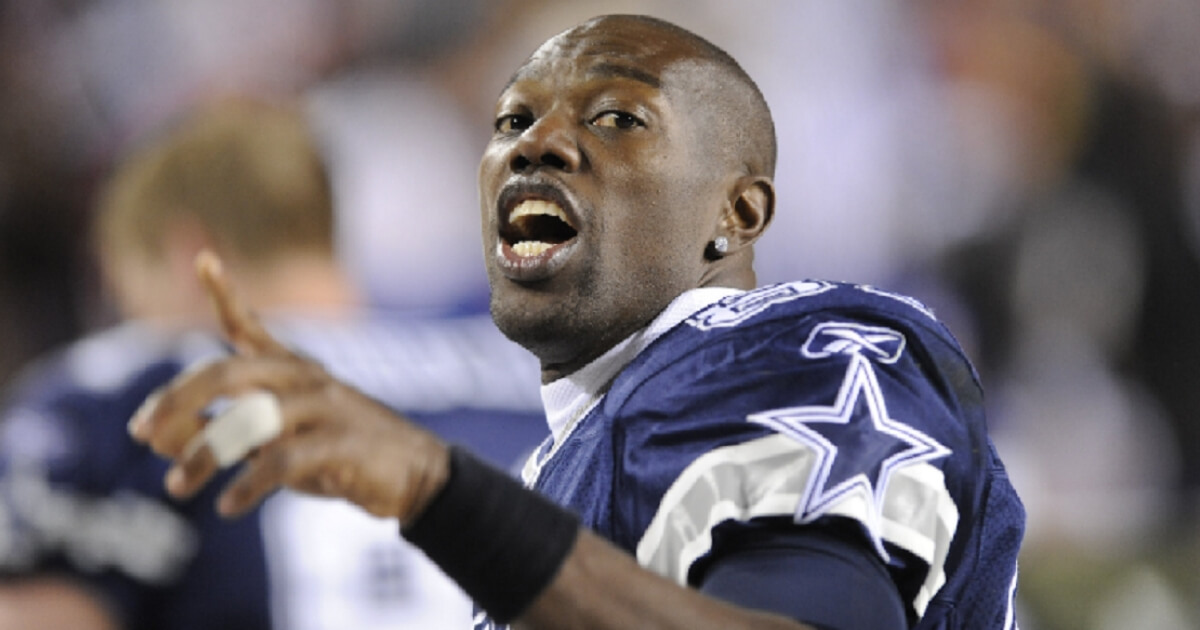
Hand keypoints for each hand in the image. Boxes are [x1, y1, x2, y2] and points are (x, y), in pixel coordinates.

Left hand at [127, 251, 449, 522]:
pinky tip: (228, 505)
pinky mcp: (341, 443)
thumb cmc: (339, 455)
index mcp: (292, 369)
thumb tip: (155, 437)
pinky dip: (247, 485)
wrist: (418, 475)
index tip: (204, 260)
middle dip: (177, 400)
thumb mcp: (276, 441)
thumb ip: (219, 433)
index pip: (251, 325)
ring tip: (178, 488)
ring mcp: (325, 407)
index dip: (226, 293)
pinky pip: (281, 461)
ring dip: (204, 455)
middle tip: (140, 431)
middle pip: (227, 373)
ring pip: (248, 421)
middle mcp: (305, 378)